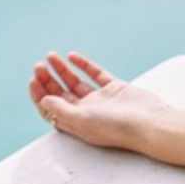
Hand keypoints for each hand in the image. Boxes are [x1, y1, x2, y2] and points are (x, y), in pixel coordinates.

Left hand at [28, 51, 171, 153]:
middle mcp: (88, 113)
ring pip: (76, 83)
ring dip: (62, 70)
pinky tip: (72, 56)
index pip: (53, 110)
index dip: (40, 95)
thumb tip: (43, 100)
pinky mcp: (115, 89)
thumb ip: (61, 110)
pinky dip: (84, 66)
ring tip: (51, 56)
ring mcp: (102, 101)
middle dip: (48, 80)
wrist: (150, 124)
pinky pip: (96, 75)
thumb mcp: (84, 119)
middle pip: (61, 95)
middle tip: (39, 65)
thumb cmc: (117, 127)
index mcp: (78, 124)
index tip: (34, 80)